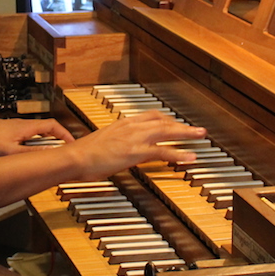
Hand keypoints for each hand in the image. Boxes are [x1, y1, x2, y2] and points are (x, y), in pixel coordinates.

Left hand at [0, 117, 74, 156]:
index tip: (72, 144)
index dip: (65, 134)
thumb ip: (31, 155)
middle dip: (56, 139)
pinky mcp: (6, 131)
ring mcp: (14, 127)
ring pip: (35, 133)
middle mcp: (22, 124)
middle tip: (62, 151)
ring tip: (47, 156)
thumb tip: (48, 157)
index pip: (53, 126)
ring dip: (44, 142)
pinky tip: (26, 155)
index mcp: (26, 127)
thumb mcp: (10, 152)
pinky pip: (26, 136)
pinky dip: (32, 144)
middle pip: (46, 129)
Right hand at [66, 111, 205, 180]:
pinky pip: (162, 151)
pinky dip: (178, 154)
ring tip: (200, 136)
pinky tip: (188, 158)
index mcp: (123, 124)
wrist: (74, 157)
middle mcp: (131, 127)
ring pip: (167, 132)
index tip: (176, 125)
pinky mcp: (135, 151)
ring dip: (186, 133)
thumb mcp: (102, 143)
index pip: (151, 116)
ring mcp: (134, 138)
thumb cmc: (82, 154)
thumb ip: (115, 143)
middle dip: (182, 125)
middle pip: (163, 121)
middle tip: (198, 129)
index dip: (167, 121)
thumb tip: (119, 148)